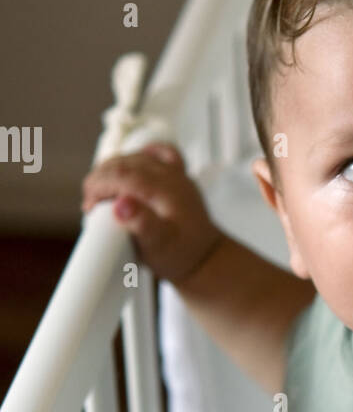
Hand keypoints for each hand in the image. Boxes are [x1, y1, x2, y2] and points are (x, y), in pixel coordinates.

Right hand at [80, 141, 223, 285]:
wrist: (204, 257)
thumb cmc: (180, 254)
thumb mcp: (159, 246)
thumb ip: (141, 224)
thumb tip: (121, 204)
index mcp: (165, 189)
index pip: (122, 174)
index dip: (99, 185)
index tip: (88, 206)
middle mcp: (171, 175)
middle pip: (125, 162)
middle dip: (100, 179)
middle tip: (90, 205)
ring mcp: (175, 173)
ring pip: (136, 157)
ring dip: (112, 170)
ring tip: (100, 194)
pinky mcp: (177, 176)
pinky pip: (157, 153)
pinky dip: (138, 158)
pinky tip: (128, 171)